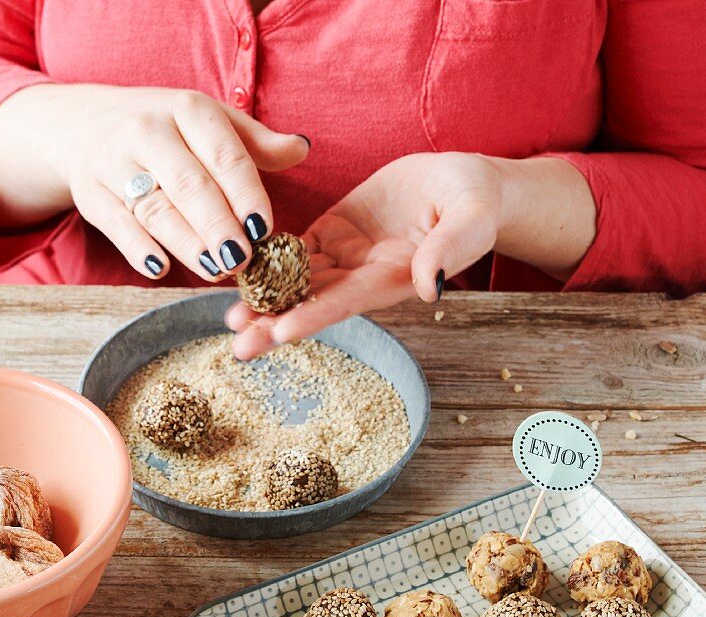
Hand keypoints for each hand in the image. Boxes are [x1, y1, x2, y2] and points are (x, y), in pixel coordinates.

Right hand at [0, 84, 309, 281]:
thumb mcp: (210, 123)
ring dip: (186, 243)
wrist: (86, 124)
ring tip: (215, 270)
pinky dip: (137, 248)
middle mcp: (147, 130)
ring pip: (155, 208)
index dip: (246, 194)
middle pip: (189, 185)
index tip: (264, 229)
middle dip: (218, 225)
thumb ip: (255, 143)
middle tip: (242, 259)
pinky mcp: (92, 193)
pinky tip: (159, 268)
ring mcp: (114, 162)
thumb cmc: (167, 131)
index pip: (224, 155)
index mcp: (187, 109)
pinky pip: (117, 224)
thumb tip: (301, 149)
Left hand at [226, 152, 594, 358]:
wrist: (460, 184)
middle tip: (238, 344)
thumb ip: (449, 249)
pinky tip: (240, 270)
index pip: (348, 302)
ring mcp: (345, 256)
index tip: (282, 332)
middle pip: (313, 303)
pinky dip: (268, 260)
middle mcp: (362, 276)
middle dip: (275, 324)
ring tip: (230, 317)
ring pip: (297, 282)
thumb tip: (429, 287)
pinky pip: (295, 248)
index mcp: (392, 278)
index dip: (315, 316)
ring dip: (264, 300)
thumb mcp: (471, 220)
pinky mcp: (332, 232)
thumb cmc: (474, 203)